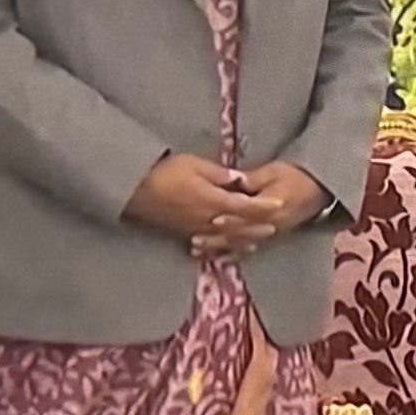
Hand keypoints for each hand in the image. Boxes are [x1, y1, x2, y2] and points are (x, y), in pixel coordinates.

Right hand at [127, 153, 271, 246]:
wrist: (135, 190)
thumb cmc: (165, 172)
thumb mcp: (194, 165)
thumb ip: (219, 174)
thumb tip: (240, 180)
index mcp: (213, 201)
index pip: (245, 206)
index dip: (264, 207)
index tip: (279, 205)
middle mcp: (208, 220)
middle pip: (239, 227)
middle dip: (258, 227)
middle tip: (275, 227)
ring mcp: (196, 229)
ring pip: (226, 240)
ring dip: (244, 241)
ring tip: (258, 241)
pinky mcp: (184, 234)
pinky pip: (210, 244)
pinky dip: (223, 248)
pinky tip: (229, 249)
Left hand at [190, 162, 332, 258]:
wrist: (318, 189)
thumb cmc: (295, 176)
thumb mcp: (274, 171)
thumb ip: (253, 178)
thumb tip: (233, 182)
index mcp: (272, 205)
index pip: (247, 214)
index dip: (229, 218)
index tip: (211, 219)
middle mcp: (271, 224)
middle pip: (240, 234)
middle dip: (217, 238)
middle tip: (194, 240)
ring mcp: (271, 233)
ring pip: (241, 244)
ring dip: (220, 248)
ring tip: (197, 250)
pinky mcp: (271, 237)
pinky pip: (249, 248)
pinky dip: (232, 254)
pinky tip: (218, 258)